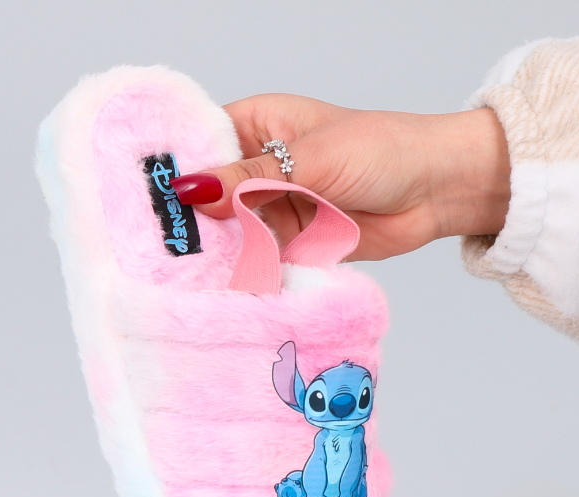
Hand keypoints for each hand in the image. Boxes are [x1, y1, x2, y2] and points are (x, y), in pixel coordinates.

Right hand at [173, 95, 510, 260]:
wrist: (435, 191)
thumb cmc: (382, 152)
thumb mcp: (312, 160)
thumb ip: (252, 179)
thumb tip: (195, 190)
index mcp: (258, 124)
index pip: (199, 143)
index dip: (172, 170)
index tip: (142, 200)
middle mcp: (260, 166)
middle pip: (210, 196)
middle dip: (189, 222)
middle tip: (154, 251)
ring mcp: (276, 207)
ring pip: (232, 233)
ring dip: (215, 254)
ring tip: (179, 278)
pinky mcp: (295, 244)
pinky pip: (261, 261)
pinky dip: (246, 275)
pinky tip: (220, 290)